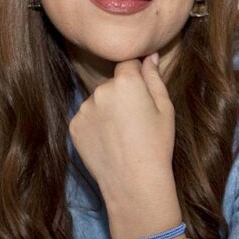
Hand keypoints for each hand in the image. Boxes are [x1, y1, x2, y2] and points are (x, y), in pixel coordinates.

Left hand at [68, 52, 174, 205]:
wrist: (134, 182)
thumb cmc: (156, 144)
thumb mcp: (165, 108)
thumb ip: (154, 78)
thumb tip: (150, 56)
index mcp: (126, 81)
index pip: (128, 65)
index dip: (137, 79)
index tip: (142, 98)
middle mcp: (100, 90)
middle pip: (112, 84)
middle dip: (121, 96)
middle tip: (135, 122)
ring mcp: (84, 109)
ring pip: (98, 102)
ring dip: (106, 111)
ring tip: (121, 136)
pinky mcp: (74, 126)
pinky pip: (86, 119)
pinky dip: (95, 127)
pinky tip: (109, 143)